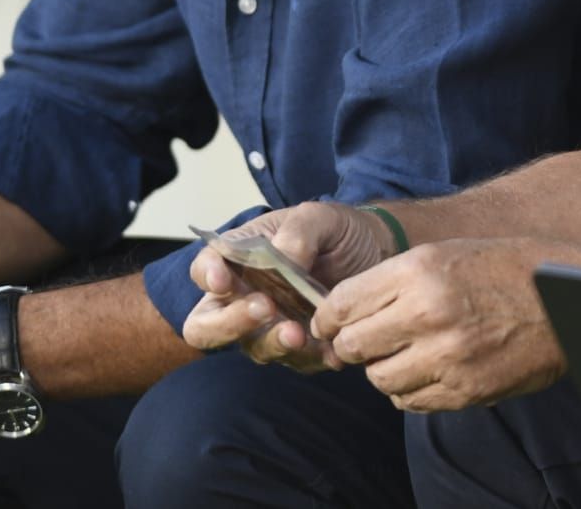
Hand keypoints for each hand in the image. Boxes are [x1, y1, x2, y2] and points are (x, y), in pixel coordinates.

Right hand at [183, 202, 392, 370]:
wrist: (376, 254)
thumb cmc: (336, 232)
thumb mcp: (319, 217)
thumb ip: (298, 232)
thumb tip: (284, 259)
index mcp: (240, 258)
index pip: (205, 269)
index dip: (207, 276)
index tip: (222, 281)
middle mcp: (245, 297)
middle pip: (208, 325)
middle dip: (229, 323)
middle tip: (264, 307)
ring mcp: (269, 327)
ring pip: (253, 347)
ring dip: (273, 342)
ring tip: (298, 333)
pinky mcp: (300, 348)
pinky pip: (296, 362)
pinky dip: (312, 358)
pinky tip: (331, 350)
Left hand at [311, 238, 577, 411]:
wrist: (564, 299)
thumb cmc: (503, 268)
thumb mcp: (443, 253)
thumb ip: (393, 282)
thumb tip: (343, 312)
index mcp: (418, 270)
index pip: (343, 303)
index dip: (326, 318)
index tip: (326, 324)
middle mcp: (427, 313)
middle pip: (353, 345)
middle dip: (350, 346)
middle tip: (362, 343)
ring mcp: (446, 356)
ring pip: (379, 378)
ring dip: (382, 369)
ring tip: (401, 356)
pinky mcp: (465, 390)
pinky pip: (411, 401)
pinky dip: (410, 391)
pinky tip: (425, 372)